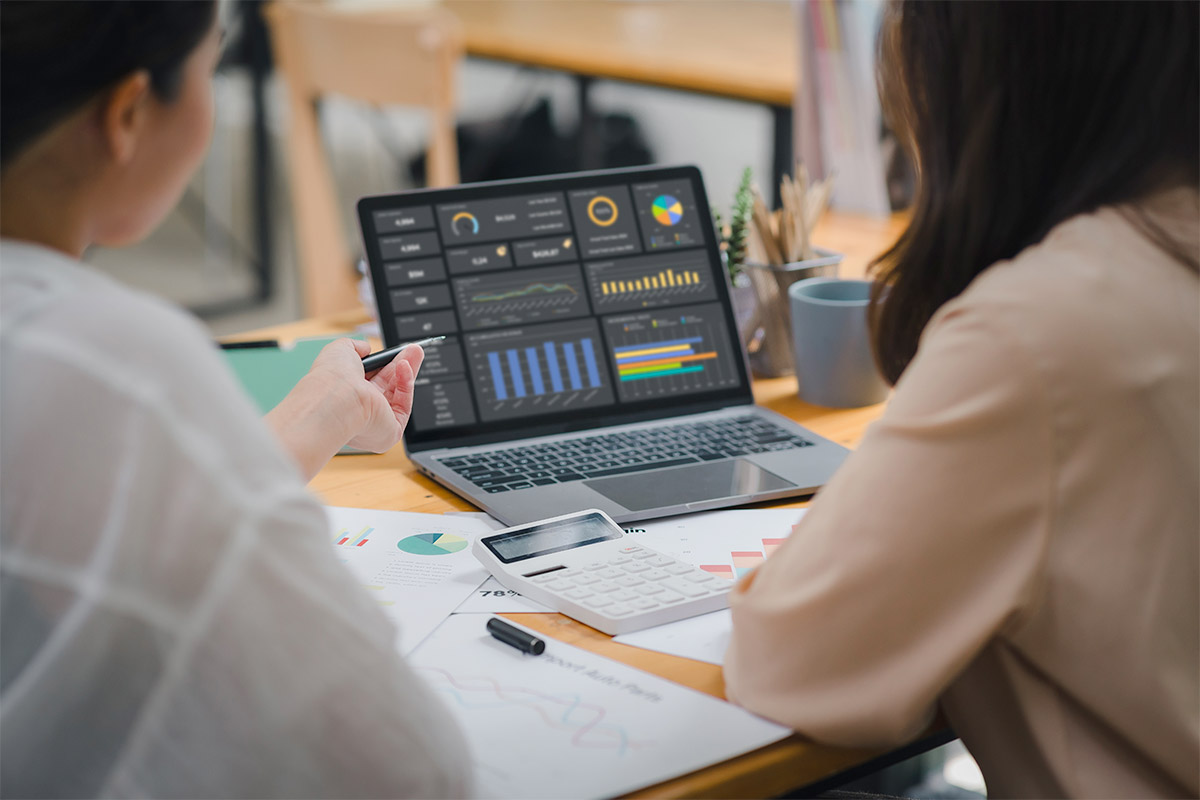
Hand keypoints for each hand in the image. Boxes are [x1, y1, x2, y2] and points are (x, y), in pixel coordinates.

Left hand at [264, 338, 423, 480]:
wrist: (335, 399)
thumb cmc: (331, 377)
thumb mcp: (341, 350)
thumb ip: (356, 347)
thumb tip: (366, 348)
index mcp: (344, 396)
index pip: (369, 380)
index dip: (383, 364)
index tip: (394, 351)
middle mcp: (359, 411)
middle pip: (387, 385)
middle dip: (401, 365)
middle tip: (412, 350)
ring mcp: (375, 422)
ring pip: (398, 394)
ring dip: (407, 371)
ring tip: (415, 352)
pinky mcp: (390, 431)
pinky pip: (403, 405)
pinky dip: (406, 385)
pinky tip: (405, 367)